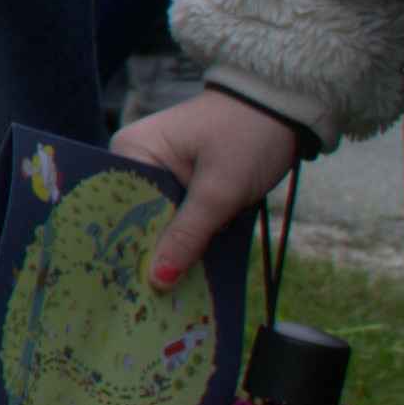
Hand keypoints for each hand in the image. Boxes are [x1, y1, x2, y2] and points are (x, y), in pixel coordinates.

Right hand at [113, 86, 309, 288]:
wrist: (287, 107)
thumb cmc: (249, 136)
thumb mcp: (219, 191)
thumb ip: (188, 235)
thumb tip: (157, 280)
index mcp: (132, 150)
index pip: (116, 206)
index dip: (124, 245)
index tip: (127, 284)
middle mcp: (138, 159)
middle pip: (136, 216)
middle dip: (147, 251)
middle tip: (146, 298)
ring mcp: (161, 169)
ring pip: (159, 220)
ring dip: (171, 248)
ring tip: (166, 292)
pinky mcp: (183, 179)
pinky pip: (177, 214)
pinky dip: (187, 236)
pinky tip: (189, 267)